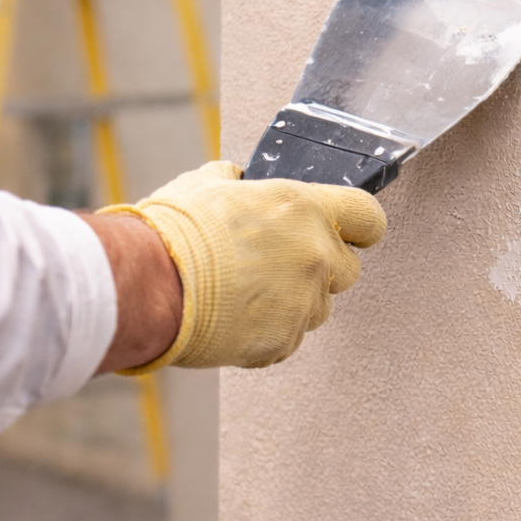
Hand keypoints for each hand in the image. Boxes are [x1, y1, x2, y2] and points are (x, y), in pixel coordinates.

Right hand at [95, 161, 386, 371]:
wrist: (152, 285)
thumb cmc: (175, 230)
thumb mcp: (206, 183)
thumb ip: (236, 181)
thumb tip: (235, 178)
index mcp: (305, 210)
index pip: (368, 217)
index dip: (359, 224)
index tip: (349, 230)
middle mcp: (315, 258)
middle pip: (348, 269)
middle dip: (322, 266)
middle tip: (280, 261)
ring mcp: (303, 304)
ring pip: (317, 306)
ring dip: (294, 300)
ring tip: (246, 291)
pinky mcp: (283, 342)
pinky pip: (288, 336)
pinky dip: (268, 329)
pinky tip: (233, 316)